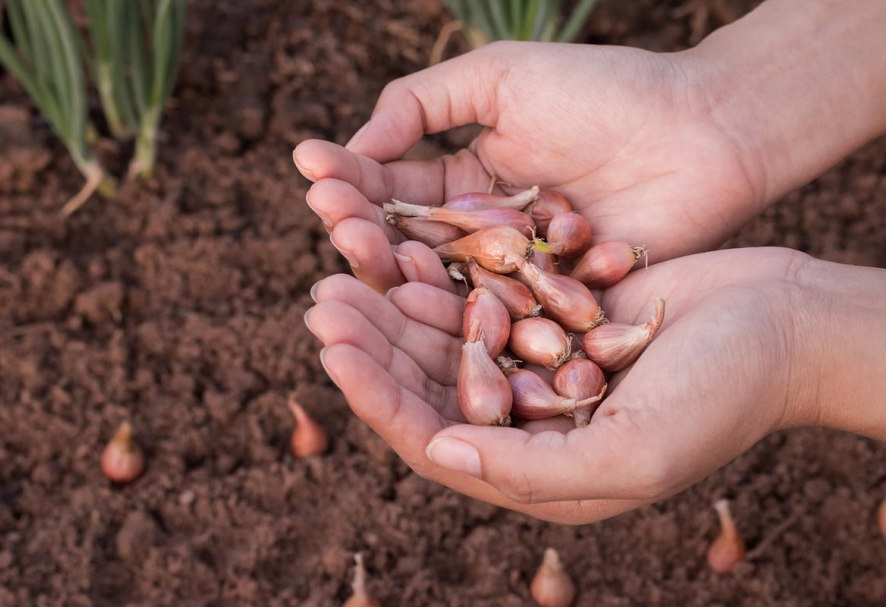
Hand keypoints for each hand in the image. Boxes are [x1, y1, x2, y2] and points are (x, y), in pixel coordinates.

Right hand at [293, 41, 763, 292]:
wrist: (702, 129)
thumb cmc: (603, 92)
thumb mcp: (499, 77)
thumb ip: (422, 104)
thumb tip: (353, 145)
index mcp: (465, 181)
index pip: (393, 188)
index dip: (351, 179)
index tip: (309, 169)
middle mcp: (482, 234)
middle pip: (407, 241)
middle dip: (361, 227)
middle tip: (325, 218)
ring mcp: (515, 275)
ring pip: (442, 280)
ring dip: (395, 268)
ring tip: (352, 251)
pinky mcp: (550, 307)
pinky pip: (496, 308)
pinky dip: (455, 303)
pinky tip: (411, 296)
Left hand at [305, 247, 843, 523]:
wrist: (784, 324)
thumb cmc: (724, 394)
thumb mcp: (635, 452)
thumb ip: (535, 468)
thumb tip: (440, 455)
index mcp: (543, 474)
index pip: (438, 442)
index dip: (379, 399)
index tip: (333, 351)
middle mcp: (532, 426)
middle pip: (430, 389)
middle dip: (374, 347)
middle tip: (324, 300)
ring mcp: (540, 371)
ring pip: (447, 343)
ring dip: (397, 309)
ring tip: (346, 269)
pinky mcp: (552, 322)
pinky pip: (481, 302)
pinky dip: (444, 281)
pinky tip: (405, 251)